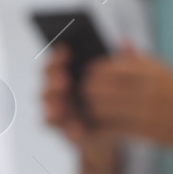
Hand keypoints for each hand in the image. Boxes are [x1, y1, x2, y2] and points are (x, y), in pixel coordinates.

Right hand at [42, 46, 120, 173]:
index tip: (67, 51)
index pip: (58, 57)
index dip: (59, 53)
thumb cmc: (109, 100)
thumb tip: (126, 41)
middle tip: (64, 80)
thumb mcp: (116, 81)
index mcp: (69, 69)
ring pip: (46, 99)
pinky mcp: (57, 124)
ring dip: (52, 102)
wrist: (108, 132)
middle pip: (48, 75)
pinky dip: (62, 125)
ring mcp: (55, 104)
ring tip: (61, 105)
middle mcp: (57, 85)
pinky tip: (74, 127)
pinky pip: (50, 123)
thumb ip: (119, 62)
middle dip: (54, 77)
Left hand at [82, 48, 172, 148]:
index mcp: (151, 69)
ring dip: (93, 107)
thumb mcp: (164, 71)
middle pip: (100, 86)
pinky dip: (103, 124)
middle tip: (88, 93)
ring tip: (94, 107)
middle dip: (89, 89)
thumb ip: (139, 58)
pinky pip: (112, 125)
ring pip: (101, 107)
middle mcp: (147, 87)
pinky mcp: (143, 130)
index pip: (109, 67)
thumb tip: (122, 41)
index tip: (93, 76)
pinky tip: (103, 122)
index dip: (95, 71)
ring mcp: (145, 110)